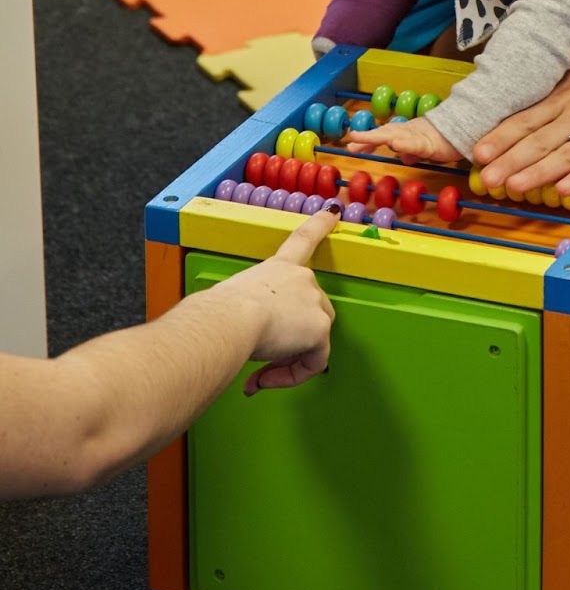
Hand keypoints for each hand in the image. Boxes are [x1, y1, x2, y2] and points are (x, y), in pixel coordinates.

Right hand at [232, 206, 338, 394]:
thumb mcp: (233, 301)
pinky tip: (264, 378)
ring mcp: (314, 301)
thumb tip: (239, 335)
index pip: (302, 239)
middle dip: (290, 339)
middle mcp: (302, 278)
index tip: (333, 211)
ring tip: (259, 371)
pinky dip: (292, 376)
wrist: (228, 318)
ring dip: (288, 359)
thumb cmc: (217, 312)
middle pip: (311, 312)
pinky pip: (314, 363)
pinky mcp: (320, 328)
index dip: (320, 224)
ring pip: (313, 340)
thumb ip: (246, 311)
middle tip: (262, 356)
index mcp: (278, 267)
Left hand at [362, 116, 462, 165]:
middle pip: (385, 133)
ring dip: (377, 137)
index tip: (352, 145)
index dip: (368, 140)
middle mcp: (410, 131)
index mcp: (407, 132)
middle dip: (368, 138)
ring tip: (360, 138)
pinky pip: (416, 144)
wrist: (466, 129)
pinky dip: (405, 144)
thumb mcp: (426, 147)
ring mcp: (419, 136)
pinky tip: (396, 144)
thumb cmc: (445, 138)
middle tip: (351, 143)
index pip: (385, 135)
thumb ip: (413, 151)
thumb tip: (403, 157)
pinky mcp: (430, 144)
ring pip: (395, 135)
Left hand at [472, 16, 569, 195]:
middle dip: (508, 162)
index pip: (525, 119)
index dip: (500, 137)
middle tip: (485, 179)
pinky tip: (565, 189)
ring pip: (563, 154)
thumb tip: (537, 81)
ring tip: (515, 187)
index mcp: (565, 94)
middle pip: (537, 141)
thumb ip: (560, 76)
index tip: (476, 152)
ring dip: (537, 172)